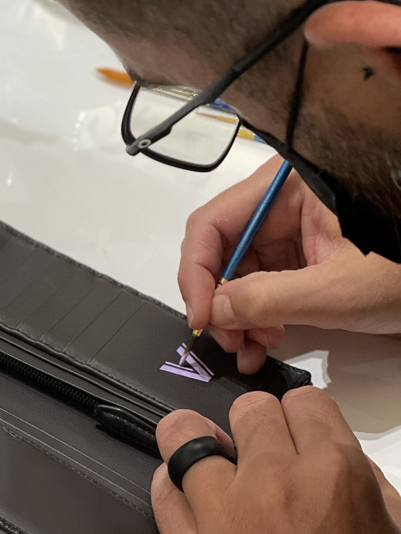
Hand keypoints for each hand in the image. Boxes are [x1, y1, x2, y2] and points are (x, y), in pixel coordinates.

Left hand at [152, 388, 400, 533]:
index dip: (299, 418)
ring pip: (184, 434)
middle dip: (254, 429)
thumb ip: (358, 483)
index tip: (292, 433)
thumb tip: (324, 456)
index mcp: (336, 474)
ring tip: (203, 459)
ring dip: (195, 442)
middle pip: (246, 410)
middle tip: (255, 454)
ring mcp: (227, 514)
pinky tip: (182, 494)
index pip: (302, 401)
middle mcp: (277, 482)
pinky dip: (168, 486)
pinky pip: (161, 493)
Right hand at [179, 156, 400, 373]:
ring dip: (238, 316)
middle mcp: (281, 202)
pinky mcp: (299, 253)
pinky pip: (259, 283)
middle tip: (228, 340)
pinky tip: (263, 340)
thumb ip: (269, 299)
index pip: (214, 223)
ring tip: (251, 347)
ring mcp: (289, 228)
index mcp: (288, 186)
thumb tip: (216, 311)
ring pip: (237, 272)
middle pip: (220, 250)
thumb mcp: (337, 290)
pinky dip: (257, 316)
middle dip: (220, 301)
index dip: (197, 273)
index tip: (202, 316)